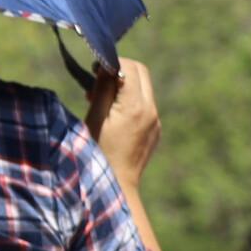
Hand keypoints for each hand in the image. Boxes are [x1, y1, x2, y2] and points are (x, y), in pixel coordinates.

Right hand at [86, 57, 160, 183]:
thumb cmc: (99, 152)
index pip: (130, 67)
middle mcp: (151, 110)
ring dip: (125, 87)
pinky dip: (130, 101)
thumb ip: (103, 88)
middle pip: (141, 73)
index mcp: (135, 105)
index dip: (112, 64)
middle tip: (97, 84)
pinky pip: (145, 105)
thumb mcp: (95, 117)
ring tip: (101, 102)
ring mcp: (156, 121)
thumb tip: (107, 64)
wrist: (117, 186)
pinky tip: (113, 117)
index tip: (94, 72)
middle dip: (120, 71)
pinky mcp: (155, 131)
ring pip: (144, 88)